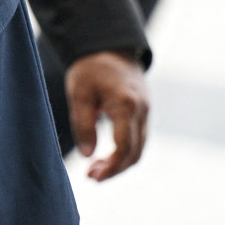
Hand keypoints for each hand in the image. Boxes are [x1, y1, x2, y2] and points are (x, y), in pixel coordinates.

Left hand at [64, 49, 148, 180]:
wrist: (111, 48)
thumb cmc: (91, 68)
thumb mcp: (79, 92)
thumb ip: (83, 124)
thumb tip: (87, 155)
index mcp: (126, 104)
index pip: (124, 146)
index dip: (111, 166)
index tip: (93, 176)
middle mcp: (142, 111)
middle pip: (134, 152)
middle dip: (115, 169)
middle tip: (91, 176)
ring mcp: (146, 112)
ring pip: (139, 148)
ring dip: (120, 164)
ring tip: (95, 171)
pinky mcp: (144, 113)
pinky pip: (138, 140)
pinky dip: (125, 153)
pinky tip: (107, 158)